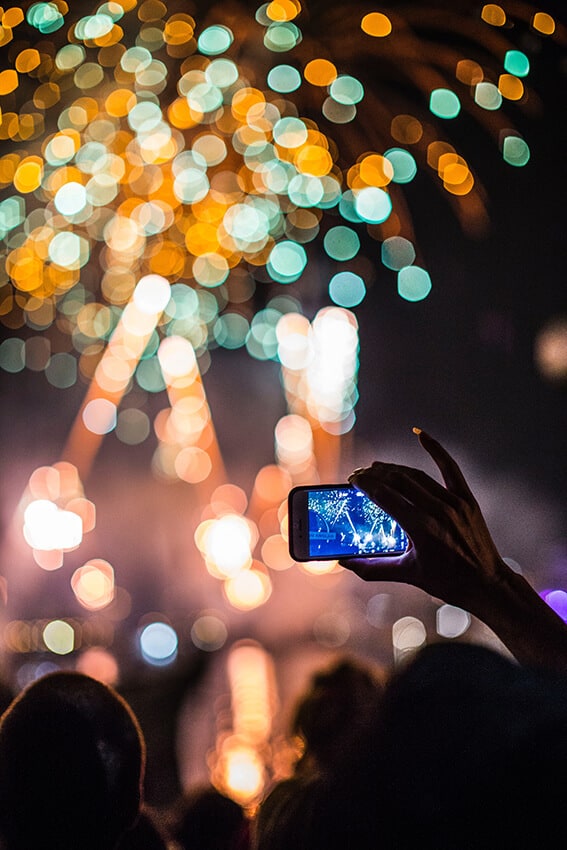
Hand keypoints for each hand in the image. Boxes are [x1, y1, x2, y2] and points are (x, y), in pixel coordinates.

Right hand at [339, 429, 508, 613]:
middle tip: (360, 475)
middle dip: (375, 475)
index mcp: (421, 529)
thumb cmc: (447, 582)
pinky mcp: (466, 499)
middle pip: (398, 481)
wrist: (487, 584)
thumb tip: (344, 562)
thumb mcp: (407, 575)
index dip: (365, 485)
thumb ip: (372, 567)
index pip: (385, 496)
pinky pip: (450, 468)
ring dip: (394, 469)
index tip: (353, 481)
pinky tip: (421, 435)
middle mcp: (437, 511)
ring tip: (377, 468)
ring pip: (417, 476)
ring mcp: (454, 503)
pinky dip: (436, 450)